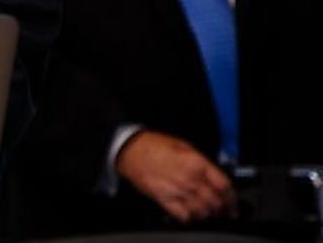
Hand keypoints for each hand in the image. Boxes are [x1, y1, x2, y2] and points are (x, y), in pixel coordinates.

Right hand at [115, 130, 235, 223]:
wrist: (129, 150)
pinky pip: (184, 216)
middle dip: (222, 208)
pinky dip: (190, 218)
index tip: (233, 202)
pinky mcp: (164, 199)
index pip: (224, 186)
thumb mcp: (183, 146)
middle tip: (224, 211)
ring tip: (209, 213)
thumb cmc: (153, 145)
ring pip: (202, 211)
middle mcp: (189, 179)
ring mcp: (177, 191)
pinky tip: (191, 214)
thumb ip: (202, 162)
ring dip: (208, 214)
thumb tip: (214, 176)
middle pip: (216, 201)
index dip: (232, 197)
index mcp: (196, 163)